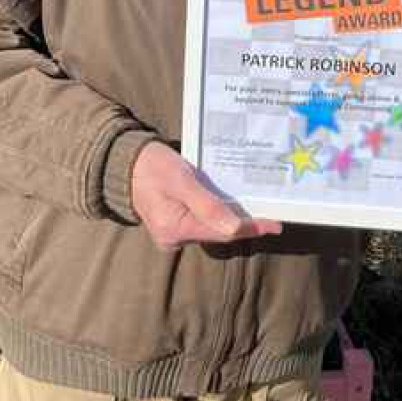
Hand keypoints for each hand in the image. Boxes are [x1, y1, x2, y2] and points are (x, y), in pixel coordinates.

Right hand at [131, 142, 282, 251]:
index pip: (223, 233)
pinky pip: (203, 222)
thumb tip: (235, 228)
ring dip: (232, 218)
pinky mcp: (175, 224)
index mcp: (175, 228)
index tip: (275, 225)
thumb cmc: (153, 166)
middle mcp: (174, 238)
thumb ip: (207, 205)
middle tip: (272, 214)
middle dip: (244, 224)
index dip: (251, 228)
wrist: (126, 162)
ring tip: (258, 208)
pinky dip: (219, 213)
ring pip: (213, 228)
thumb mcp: (182, 180)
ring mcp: (173, 233)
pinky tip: (233, 204)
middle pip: (219, 233)